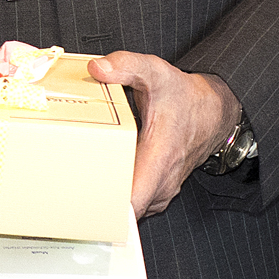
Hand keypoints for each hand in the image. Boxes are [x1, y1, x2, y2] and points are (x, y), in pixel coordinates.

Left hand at [88, 52, 239, 218]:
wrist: (211, 112)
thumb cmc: (183, 97)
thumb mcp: (155, 72)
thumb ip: (126, 66)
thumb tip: (97, 69)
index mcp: (159, 160)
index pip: (131, 205)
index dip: (104, 210)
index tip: (80, 204)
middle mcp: (161, 184)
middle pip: (122, 212)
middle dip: (93, 202)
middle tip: (66, 185)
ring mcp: (160, 192)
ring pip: (128, 210)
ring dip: (106, 199)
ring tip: (79, 180)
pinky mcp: (157, 193)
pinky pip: (133, 203)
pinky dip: (117, 194)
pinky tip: (101, 176)